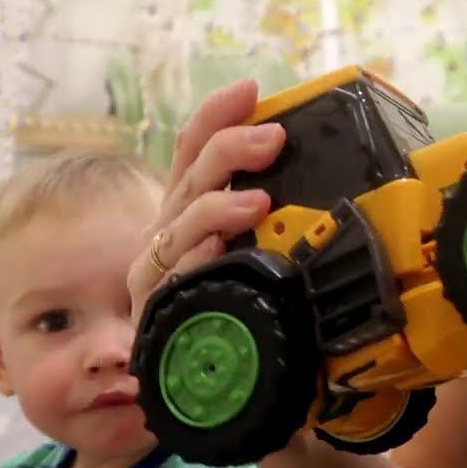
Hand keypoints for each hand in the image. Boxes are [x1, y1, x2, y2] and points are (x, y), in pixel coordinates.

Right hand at [127, 77, 286, 324]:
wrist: (201, 379)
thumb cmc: (231, 302)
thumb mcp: (253, 248)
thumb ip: (268, 212)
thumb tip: (310, 174)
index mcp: (188, 207)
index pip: (193, 149)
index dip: (216, 114)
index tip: (249, 89)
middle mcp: (167, 231)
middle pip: (191, 177)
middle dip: (231, 149)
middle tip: (274, 138)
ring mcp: (156, 270)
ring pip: (181, 225)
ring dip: (219, 207)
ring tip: (258, 202)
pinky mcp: (156, 311)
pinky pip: (173, 280)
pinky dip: (195, 262)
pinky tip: (216, 252)